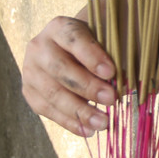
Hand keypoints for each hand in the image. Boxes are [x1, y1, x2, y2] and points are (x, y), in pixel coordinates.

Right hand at [21, 15, 119, 135]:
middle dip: (87, 87)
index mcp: (59, 27)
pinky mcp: (30, 92)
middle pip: (60, 69)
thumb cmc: (96, 45)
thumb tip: (128, 86)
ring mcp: (31, 71)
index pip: (73, 39)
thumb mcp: (106, 42)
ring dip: (80, 111)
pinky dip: (70, 122)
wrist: (69, 51)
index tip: (111, 72)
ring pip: (53, 94)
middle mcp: (39, 47)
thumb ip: (116, 58)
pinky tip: (88, 130)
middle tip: (112, 99)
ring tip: (103, 123)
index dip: (91, 56)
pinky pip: (48, 110)